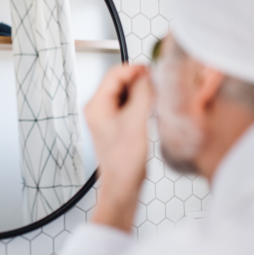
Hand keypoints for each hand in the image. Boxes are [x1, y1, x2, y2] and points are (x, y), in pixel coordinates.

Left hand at [84, 65, 151, 231]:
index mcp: (96, 105)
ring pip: (125, 94)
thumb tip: (146, 76)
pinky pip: (127, 106)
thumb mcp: (138, 120)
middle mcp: (97, 109)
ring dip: (141, 94)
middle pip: (119, 82)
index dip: (135, 69)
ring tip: (154, 103)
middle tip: (156, 87)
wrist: (123, 185)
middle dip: (139, 82)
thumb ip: (142, 93)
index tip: (152, 71)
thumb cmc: (125, 161)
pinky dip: (140, 105)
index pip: (114, 74)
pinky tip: (149, 114)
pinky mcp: (114, 125)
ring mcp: (105, 117)